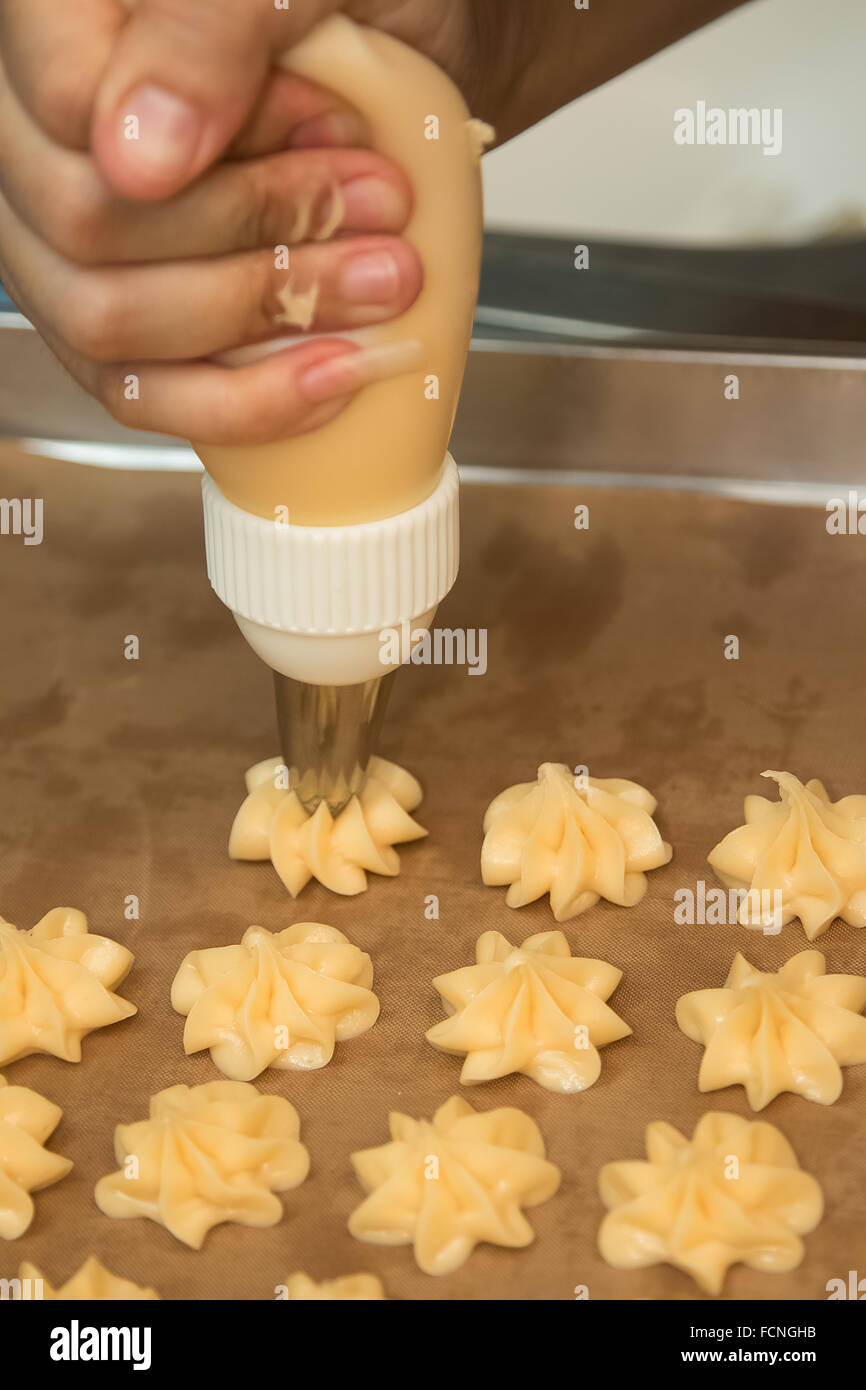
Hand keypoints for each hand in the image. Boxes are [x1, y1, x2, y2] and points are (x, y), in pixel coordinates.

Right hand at [0, 0, 478, 442]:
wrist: (424, 41)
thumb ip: (208, 27)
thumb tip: (136, 162)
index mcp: (67, 13)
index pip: (69, 107)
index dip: (208, 144)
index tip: (332, 130)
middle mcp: (41, 124)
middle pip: (82, 229)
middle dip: (253, 238)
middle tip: (380, 210)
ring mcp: (67, 229)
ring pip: (103, 324)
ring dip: (259, 321)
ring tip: (381, 286)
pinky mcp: (124, 313)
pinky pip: (140, 392)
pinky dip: (245, 401)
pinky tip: (331, 377)